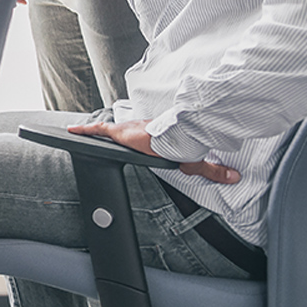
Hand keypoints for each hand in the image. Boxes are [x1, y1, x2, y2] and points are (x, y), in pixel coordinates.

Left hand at [68, 118, 240, 184]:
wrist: (173, 135)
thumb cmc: (181, 144)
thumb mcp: (196, 161)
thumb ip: (213, 170)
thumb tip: (235, 177)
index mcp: (153, 137)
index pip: (142, 135)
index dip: (137, 137)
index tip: (135, 139)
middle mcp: (138, 131)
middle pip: (121, 132)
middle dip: (112, 134)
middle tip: (100, 137)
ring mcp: (127, 130)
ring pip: (106, 130)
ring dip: (94, 131)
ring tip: (79, 131)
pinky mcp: (118, 132)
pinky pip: (96, 130)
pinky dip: (84, 130)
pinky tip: (71, 130)